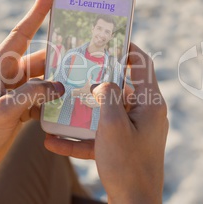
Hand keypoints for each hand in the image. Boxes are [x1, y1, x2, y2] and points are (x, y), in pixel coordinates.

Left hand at [0, 0, 63, 203]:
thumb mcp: (2, 111)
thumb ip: (31, 95)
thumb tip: (59, 87)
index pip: (22, 33)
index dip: (37, 11)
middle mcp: (7, 73)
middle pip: (40, 58)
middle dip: (61, 56)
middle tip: (86, 50)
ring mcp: (15, 89)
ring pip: (44, 78)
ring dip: (60, 80)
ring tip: (82, 79)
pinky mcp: (20, 104)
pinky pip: (42, 95)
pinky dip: (54, 99)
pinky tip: (68, 104)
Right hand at [45, 43, 167, 203]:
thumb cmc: (127, 164)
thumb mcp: (113, 125)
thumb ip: (108, 95)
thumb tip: (103, 82)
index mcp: (149, 103)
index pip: (142, 64)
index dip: (126, 48)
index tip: (106, 39)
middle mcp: (144, 113)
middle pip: (121, 86)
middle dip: (97, 77)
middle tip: (76, 67)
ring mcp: (134, 130)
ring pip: (106, 111)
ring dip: (84, 109)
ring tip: (61, 101)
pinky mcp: (123, 146)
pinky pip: (100, 136)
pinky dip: (81, 137)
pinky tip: (53, 142)